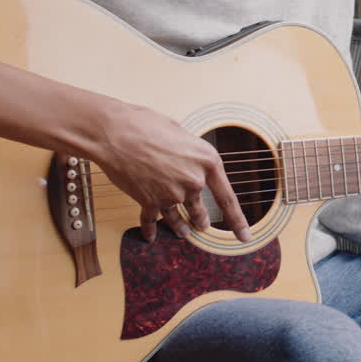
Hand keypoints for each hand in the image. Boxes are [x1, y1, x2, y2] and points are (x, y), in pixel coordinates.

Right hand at [93, 101, 251, 242]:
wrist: (115, 132)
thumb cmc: (146, 125)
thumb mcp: (180, 133)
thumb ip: (190, 153)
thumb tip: (190, 161)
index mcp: (208, 161)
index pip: (227, 198)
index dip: (238, 221)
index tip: (245, 237)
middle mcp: (193, 181)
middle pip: (201, 209)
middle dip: (201, 220)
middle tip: (204, 227)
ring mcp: (171, 193)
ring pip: (177, 217)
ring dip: (180, 227)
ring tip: (184, 233)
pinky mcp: (149, 201)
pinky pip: (152, 220)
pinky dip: (150, 229)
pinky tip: (150, 237)